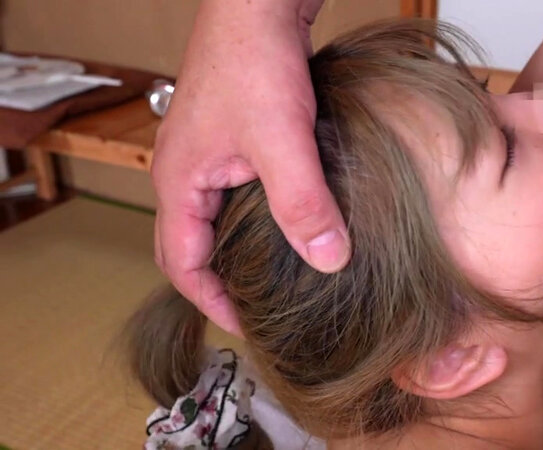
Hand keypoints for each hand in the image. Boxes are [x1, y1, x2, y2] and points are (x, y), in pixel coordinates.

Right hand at [151, 0, 349, 335]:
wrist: (257, 3)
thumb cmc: (254, 61)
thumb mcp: (282, 141)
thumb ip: (302, 203)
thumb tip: (329, 261)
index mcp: (179, 181)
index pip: (181, 263)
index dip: (211, 301)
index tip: (248, 325)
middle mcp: (185, 172)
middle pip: (190, 246)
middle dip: (218, 282)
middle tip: (258, 308)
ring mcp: (207, 154)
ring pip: (214, 219)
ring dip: (236, 250)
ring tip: (273, 275)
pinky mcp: (232, 138)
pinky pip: (233, 192)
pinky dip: (253, 217)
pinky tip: (288, 221)